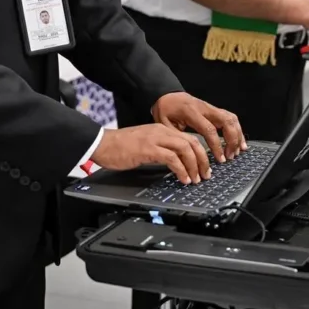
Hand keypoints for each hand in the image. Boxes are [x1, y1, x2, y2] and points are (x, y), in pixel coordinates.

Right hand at [90, 124, 209, 184]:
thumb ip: (161, 149)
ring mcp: (156, 139)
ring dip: (194, 166)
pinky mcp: (149, 150)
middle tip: (205, 174)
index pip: (189, 138)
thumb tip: (176, 163)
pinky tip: (183, 178)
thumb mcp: (146, 144)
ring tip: (196, 179)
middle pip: (192, 142)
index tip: (204, 166)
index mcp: (163, 129)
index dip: (201, 152)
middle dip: (202, 160)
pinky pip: (172, 159)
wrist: (103, 144)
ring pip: (185, 149)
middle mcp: (162, 132)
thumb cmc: (121, 146)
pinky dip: (181, 170)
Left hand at [151, 92, 245, 162]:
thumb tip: (189, 154)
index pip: (209, 129)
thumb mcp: (164, 125)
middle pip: (226, 121)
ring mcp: (210, 107)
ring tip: (238, 150)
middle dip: (232, 140)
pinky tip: (238, 139)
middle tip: (231, 155)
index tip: (220, 158)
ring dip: (237, 134)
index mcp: (191, 112)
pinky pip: (229, 117)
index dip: (217, 145)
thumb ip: (178, 138)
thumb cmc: (165, 110)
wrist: (167, 95)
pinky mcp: (213, 109)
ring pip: (231, 118)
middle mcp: (204, 108)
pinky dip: (236, 128)